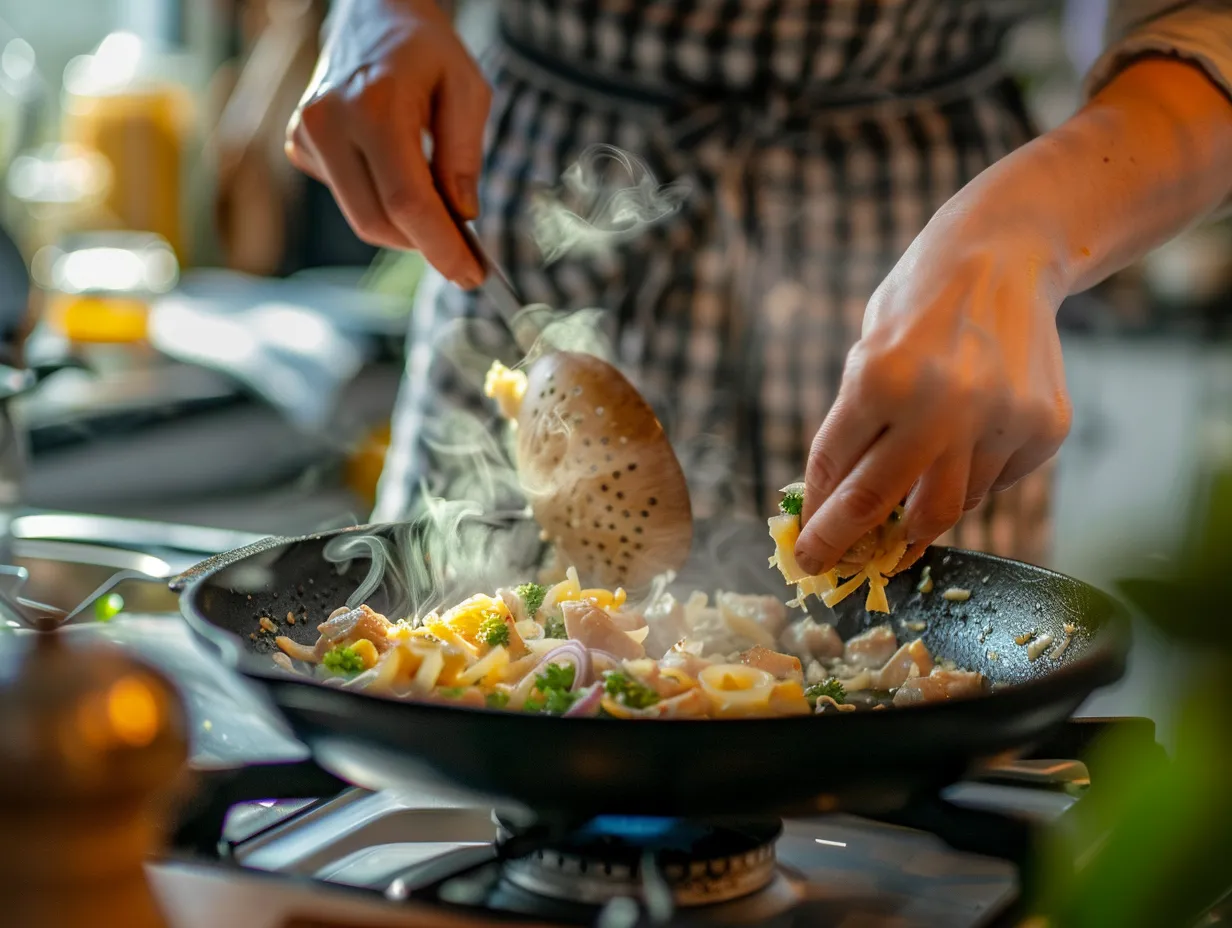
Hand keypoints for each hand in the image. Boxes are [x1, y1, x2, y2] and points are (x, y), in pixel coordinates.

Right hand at [285, 0, 488, 285]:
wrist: (371, 13)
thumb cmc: (425, 50)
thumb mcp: (467, 89)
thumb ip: (464, 156)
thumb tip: (461, 216)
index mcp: (372, 107)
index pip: (407, 202)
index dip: (441, 247)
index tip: (471, 275)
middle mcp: (328, 124)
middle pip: (379, 222)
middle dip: (425, 245)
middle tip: (464, 254)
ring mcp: (306, 137)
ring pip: (362, 218)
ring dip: (405, 228)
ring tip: (440, 209)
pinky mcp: (300, 148)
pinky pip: (350, 199)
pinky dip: (383, 204)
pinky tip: (399, 173)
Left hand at [794, 210, 1071, 574]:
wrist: (1005, 255)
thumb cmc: (919, 306)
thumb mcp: (865, 353)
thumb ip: (852, 426)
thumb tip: (832, 503)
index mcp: (879, 378)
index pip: (835, 470)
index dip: (818, 517)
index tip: (809, 548)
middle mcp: (941, 403)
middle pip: (882, 504)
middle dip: (846, 544)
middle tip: (830, 567)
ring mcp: (999, 418)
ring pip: (948, 507)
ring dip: (916, 520)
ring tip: (900, 523)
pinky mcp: (1043, 428)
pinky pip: (994, 483)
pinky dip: (969, 482)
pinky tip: (963, 449)